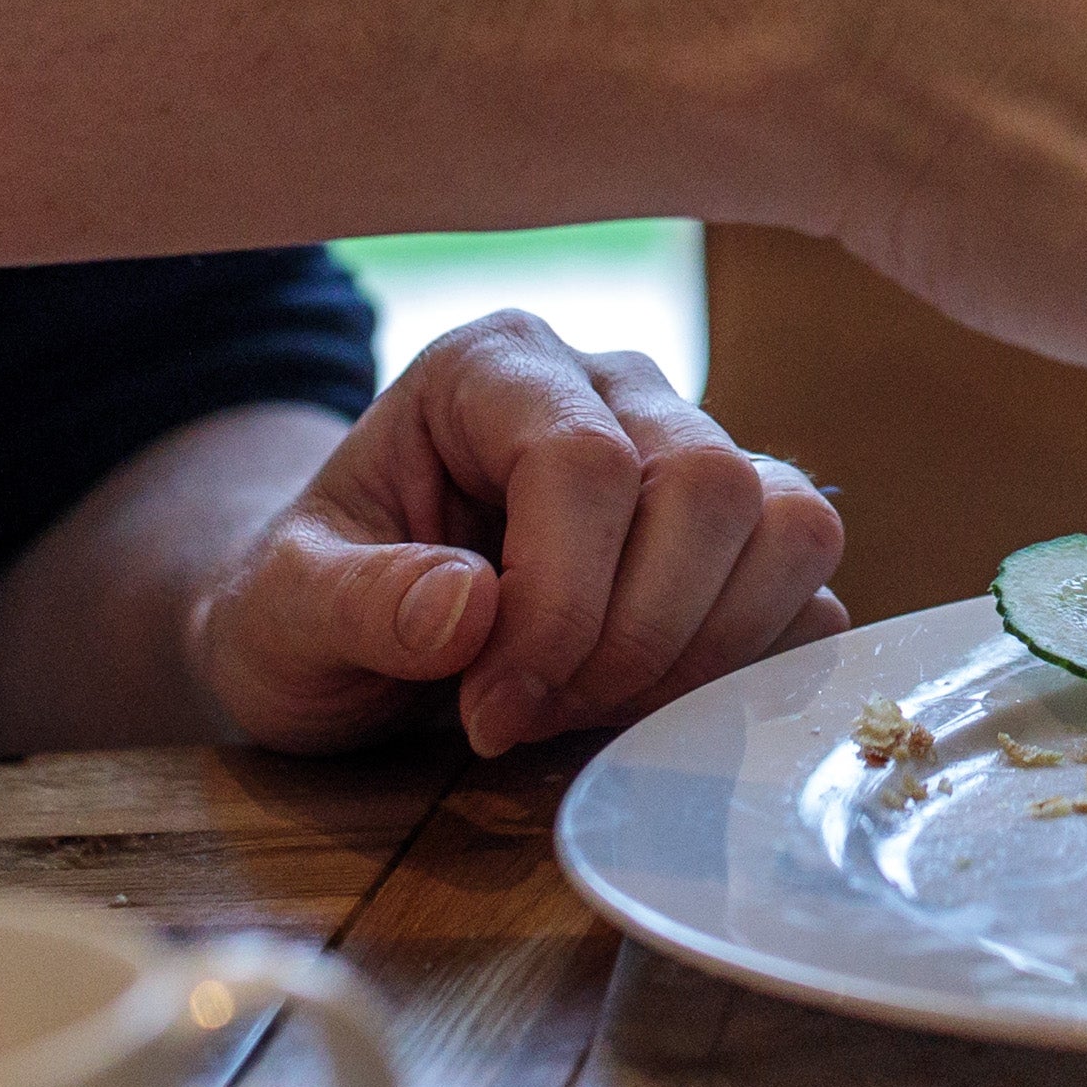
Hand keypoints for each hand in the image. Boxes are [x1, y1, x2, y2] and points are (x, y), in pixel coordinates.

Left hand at [189, 313, 846, 755]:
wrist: (339, 635)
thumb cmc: (305, 608)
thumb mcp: (278, 616)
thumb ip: (353, 604)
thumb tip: (466, 610)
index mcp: (494, 368)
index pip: (583, 462)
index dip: (558, 605)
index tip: (489, 713)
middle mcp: (612, 385)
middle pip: (706, 484)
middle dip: (634, 637)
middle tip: (538, 719)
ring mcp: (689, 449)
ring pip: (787, 522)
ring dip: (706, 650)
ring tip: (596, 711)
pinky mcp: (739, 535)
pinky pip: (808, 585)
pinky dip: (750, 666)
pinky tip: (648, 709)